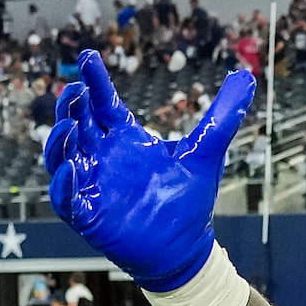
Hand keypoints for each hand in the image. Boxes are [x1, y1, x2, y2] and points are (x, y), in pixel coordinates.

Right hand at [43, 50, 252, 291]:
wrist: (186, 248)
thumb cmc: (189, 200)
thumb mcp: (207, 152)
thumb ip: (223, 116)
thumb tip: (246, 78)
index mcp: (125, 139)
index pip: (103, 103)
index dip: (94, 81)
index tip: (88, 57)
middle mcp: (104, 158)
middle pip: (77, 124)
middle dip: (72, 106)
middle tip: (76, 90)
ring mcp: (93, 185)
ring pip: (62, 156)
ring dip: (60, 140)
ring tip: (69, 125)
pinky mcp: (88, 215)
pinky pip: (65, 199)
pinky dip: (62, 184)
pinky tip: (71, 169)